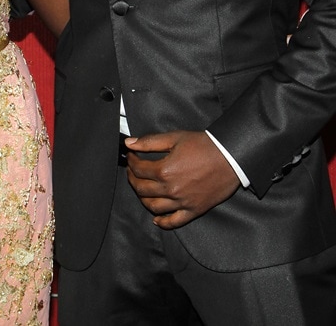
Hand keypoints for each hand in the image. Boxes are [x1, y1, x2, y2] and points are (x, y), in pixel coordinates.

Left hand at [125, 130, 239, 229]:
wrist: (230, 157)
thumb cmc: (204, 146)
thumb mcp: (175, 138)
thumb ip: (150, 142)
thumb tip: (130, 144)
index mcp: (164, 171)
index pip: (138, 170)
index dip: (131, 161)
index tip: (132, 156)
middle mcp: (171, 189)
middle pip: (141, 189)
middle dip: (133, 179)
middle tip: (133, 171)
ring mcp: (182, 202)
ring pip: (153, 207)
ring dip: (143, 198)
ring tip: (142, 189)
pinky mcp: (194, 210)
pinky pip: (174, 222)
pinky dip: (162, 222)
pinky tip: (156, 218)